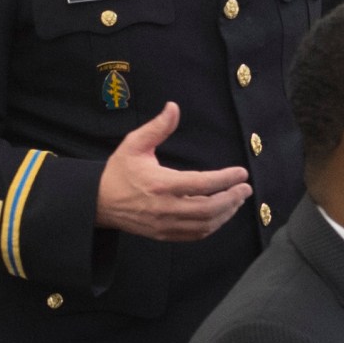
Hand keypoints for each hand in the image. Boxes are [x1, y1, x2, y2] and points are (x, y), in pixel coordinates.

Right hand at [95, 102, 251, 240]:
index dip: (226, 179)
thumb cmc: (119, 171)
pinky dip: (214, 225)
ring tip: (237, 199)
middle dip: (233, 198)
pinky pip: (196, 234)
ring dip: (226, 212)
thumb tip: (173, 107)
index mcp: (160, 184)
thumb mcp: (134, 144)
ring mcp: (165, 224)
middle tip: (245, 188)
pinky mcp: (165, 235)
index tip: (242, 173)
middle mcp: (165, 207)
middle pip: (209, 208)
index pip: (202, 184)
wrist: (98, 202)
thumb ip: (157, 127)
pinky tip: (221, 213)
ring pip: (206, 224)